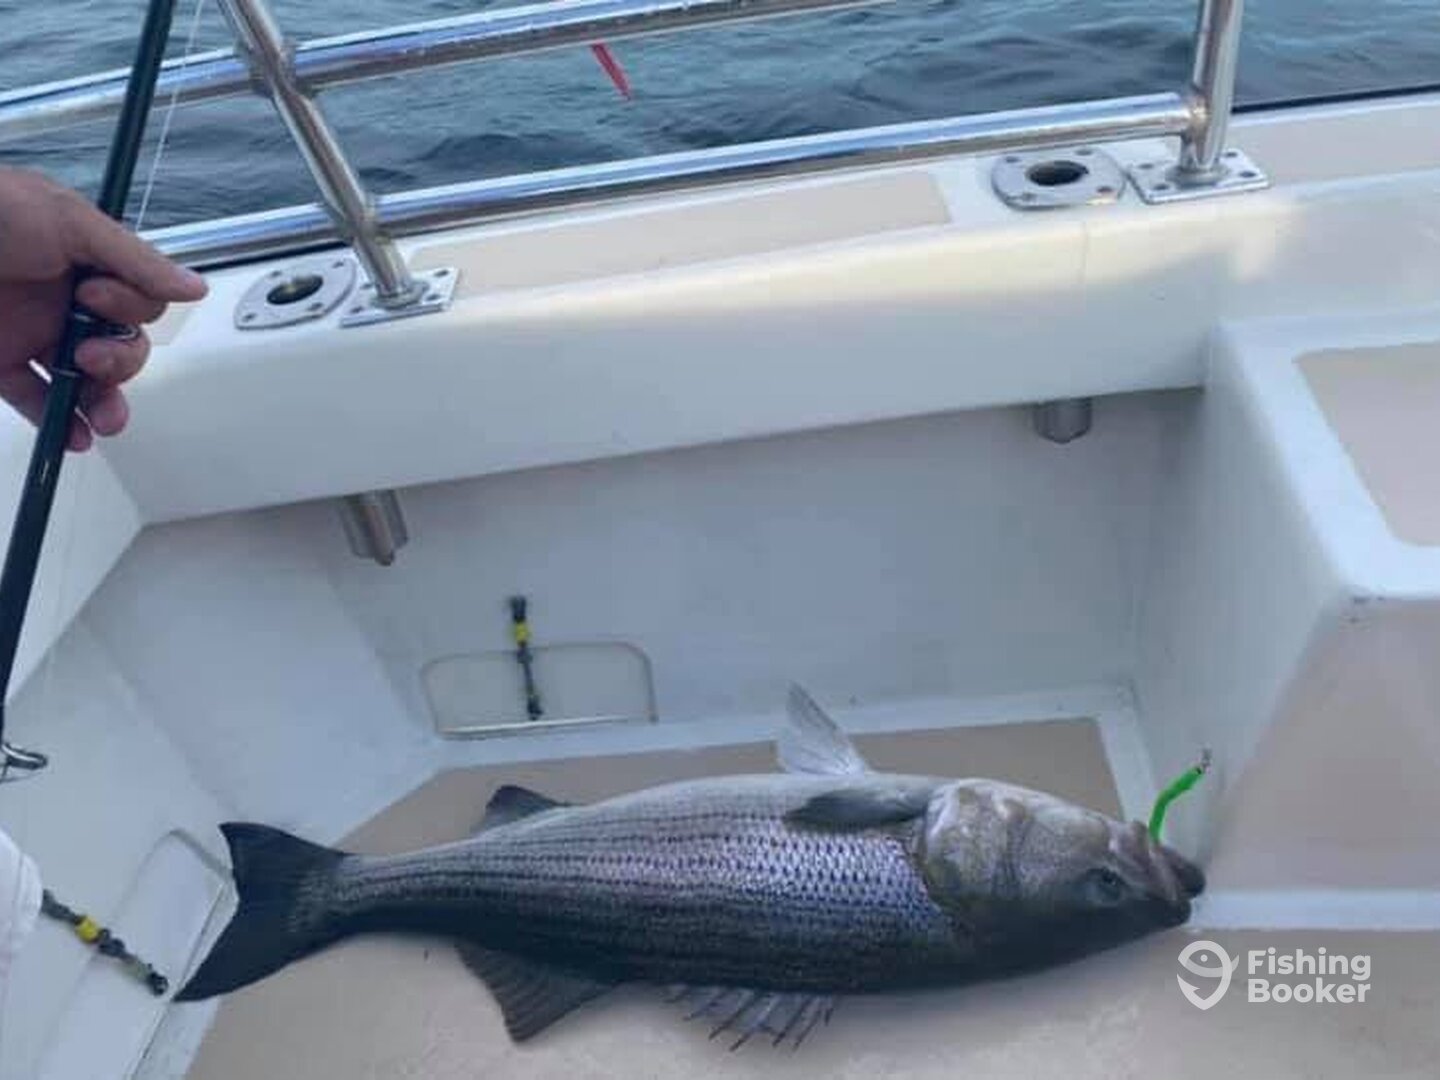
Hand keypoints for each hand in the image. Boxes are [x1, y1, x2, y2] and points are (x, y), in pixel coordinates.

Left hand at [0, 167, 206, 450]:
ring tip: (104, 416)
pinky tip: (74, 436)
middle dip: (121, 362)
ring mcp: (32, 334)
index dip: (130, 309)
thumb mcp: (67, 220)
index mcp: (87, 262)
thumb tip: (193, 286)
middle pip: (121, 348)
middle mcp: (65, 300)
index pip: (139, 303)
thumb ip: (134, 259)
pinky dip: (58, 423)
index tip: (97, 297)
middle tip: (90, 354)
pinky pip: (35, 399)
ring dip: (104, 402)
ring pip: (86, 381)